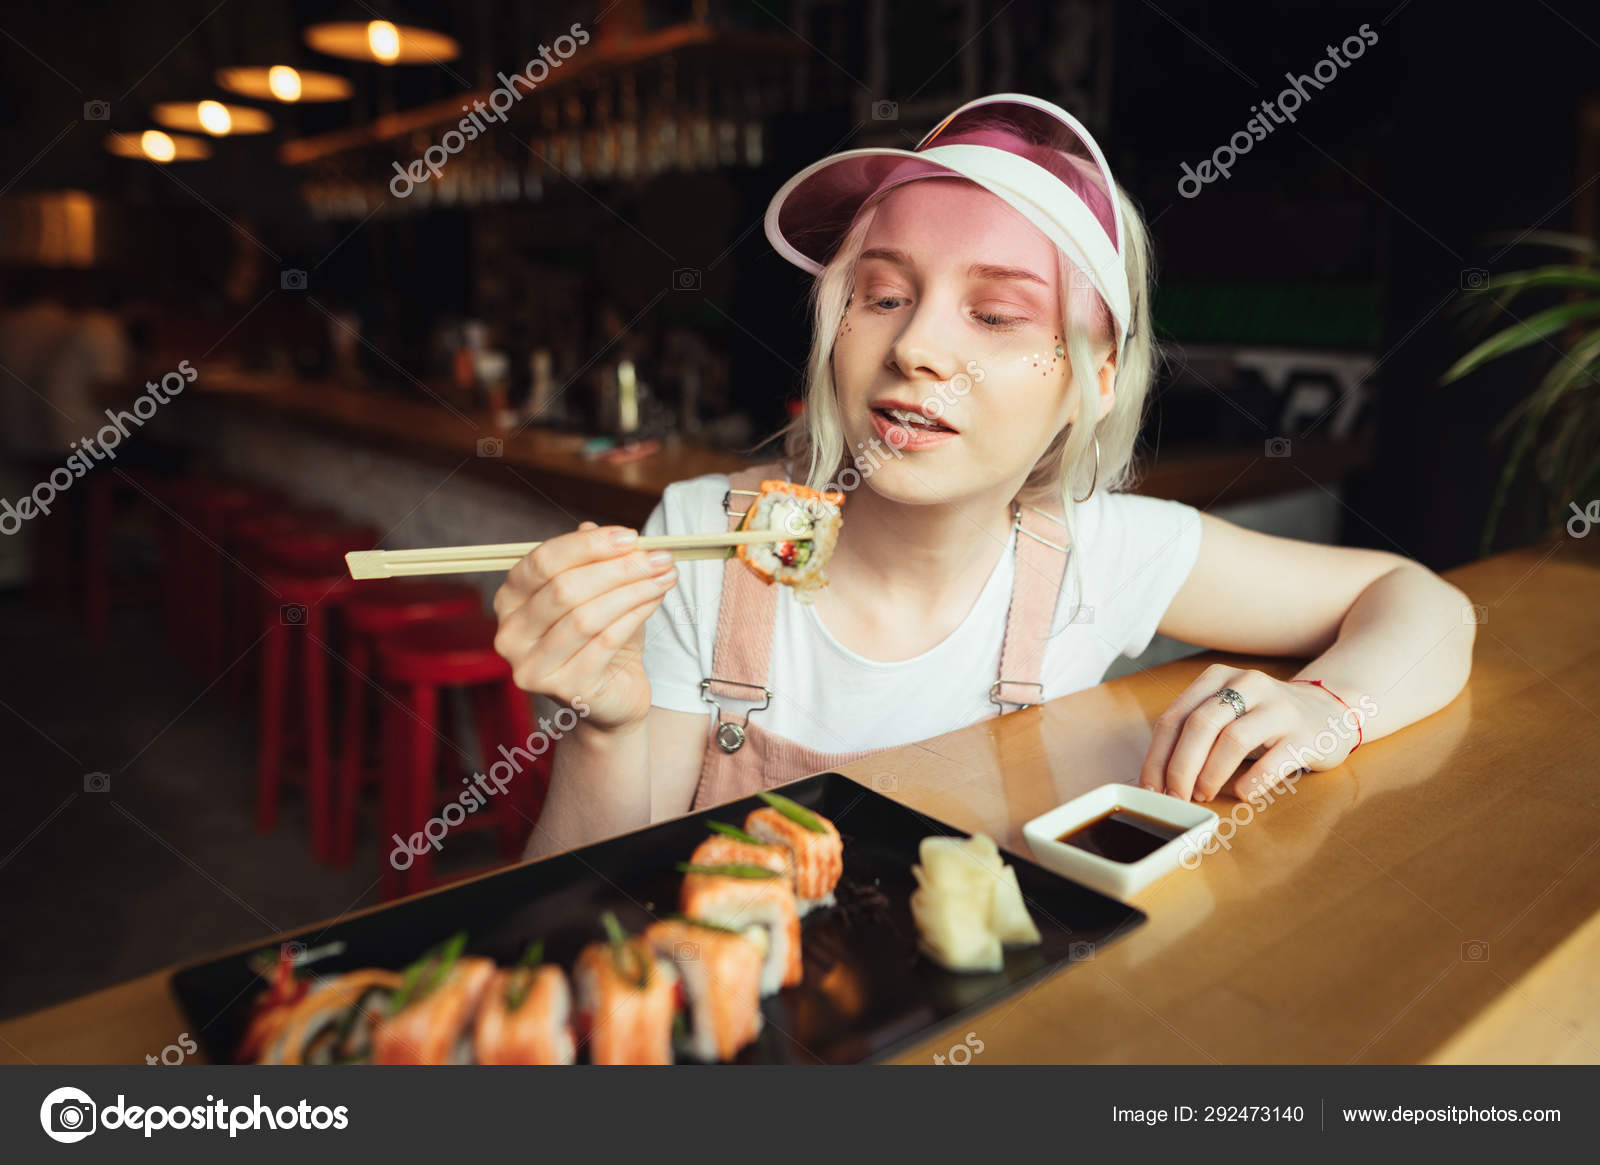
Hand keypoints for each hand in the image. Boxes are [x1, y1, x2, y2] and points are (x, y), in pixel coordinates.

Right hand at [491, 520, 677, 732]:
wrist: (614, 698)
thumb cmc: (603, 640)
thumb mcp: (598, 592)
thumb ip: (592, 561)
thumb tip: (595, 527)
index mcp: (510, 600)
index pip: (542, 561)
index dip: (588, 545)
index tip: (632, 537)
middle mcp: (511, 634)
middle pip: (564, 588)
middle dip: (618, 568)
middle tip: (659, 557)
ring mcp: (533, 666)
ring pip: (586, 616)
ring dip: (632, 590)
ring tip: (665, 576)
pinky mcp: (565, 689)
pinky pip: (605, 642)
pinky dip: (635, 616)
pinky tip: (656, 600)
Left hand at [1138, 665, 1359, 802]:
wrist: (1328, 713)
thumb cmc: (1262, 722)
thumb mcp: (1226, 714)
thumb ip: (1194, 735)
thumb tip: (1157, 780)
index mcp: (1217, 678)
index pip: (1175, 717)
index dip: (1157, 757)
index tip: (1149, 789)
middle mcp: (1247, 684)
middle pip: (1200, 725)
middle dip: (1180, 768)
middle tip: (1175, 798)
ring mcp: (1279, 707)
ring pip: (1233, 739)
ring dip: (1211, 774)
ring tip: (1204, 795)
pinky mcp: (1305, 734)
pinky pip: (1273, 760)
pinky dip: (1252, 781)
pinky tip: (1243, 793)